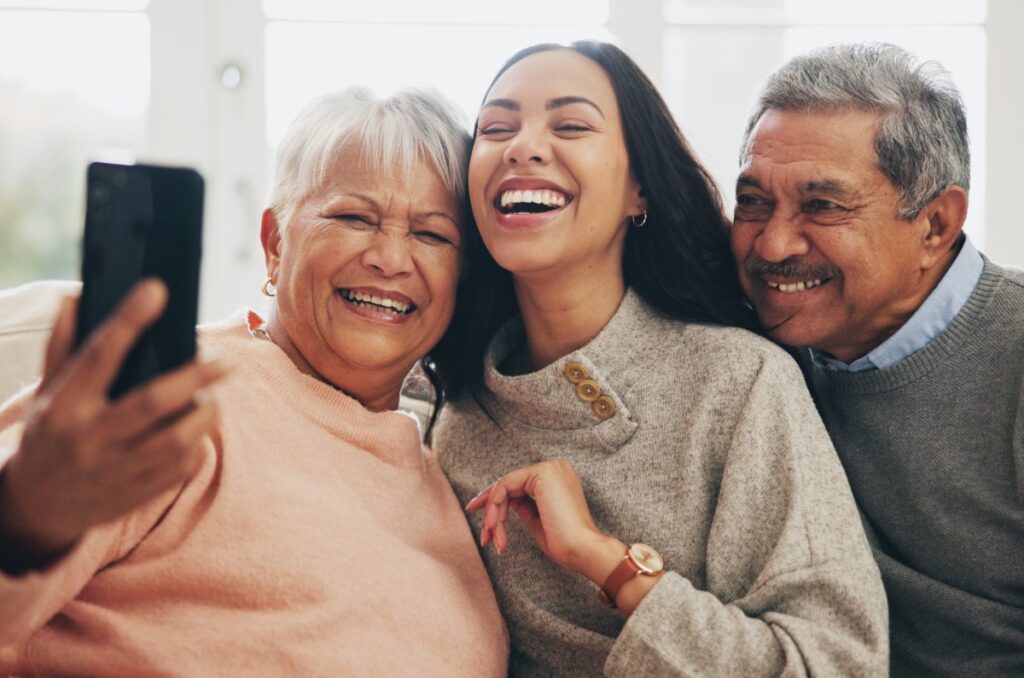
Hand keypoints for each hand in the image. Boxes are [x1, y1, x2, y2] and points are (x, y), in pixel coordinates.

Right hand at [0, 280, 230, 567]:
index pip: (99, 355)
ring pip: (177, 438)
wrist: (35, 507)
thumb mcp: (46, 392)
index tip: (157, 290)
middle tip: (226, 360)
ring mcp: (115, 469)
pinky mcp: (137, 493)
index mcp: (64, 404)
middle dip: (197, 376)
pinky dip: (198, 444)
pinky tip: (197, 430)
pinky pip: (181, 466)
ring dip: (205, 414)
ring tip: (212, 398)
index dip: (128, 320)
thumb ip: (63, 346)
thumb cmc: (49, 434)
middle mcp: (89, 437)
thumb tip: (77, 297)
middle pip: (153, 401)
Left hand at [466, 460, 618, 578]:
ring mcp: (549, 468)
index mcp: (557, 478)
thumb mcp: (538, 521)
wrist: (582, 549)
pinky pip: (506, 486)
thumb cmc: (564, 543)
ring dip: (493, 515)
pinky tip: (494, 526)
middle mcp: (555, 468)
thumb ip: (524, 506)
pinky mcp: (542, 473)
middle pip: (509, 483)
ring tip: (492, 539)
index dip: (496, 501)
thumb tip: (506, 502)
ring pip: (505, 486)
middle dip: (489, 508)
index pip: (519, 484)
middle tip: (483, 534)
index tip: (486, 523)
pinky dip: (495, 507)